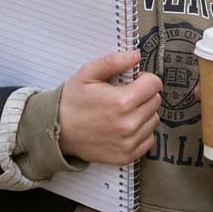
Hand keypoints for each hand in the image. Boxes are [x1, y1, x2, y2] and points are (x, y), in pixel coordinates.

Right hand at [58, 50, 161, 164]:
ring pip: (154, 120)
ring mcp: (129, 143)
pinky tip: (124, 127)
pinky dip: (141, 132)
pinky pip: (149, 140)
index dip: (144, 79)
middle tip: (124, 96)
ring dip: (143, 113)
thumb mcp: (88, 73)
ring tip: (122, 112)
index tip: (132, 81)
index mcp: (123, 101)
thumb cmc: (72, 100)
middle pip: (156, 101)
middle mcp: (129, 124)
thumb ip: (114, 61)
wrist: (56, 130)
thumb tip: (136, 55)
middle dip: (144, 95)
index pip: (154, 84)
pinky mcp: (127, 156)